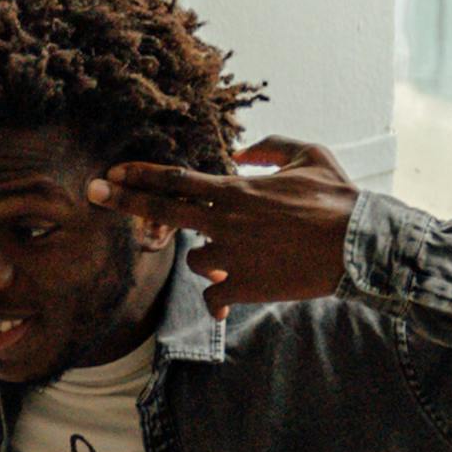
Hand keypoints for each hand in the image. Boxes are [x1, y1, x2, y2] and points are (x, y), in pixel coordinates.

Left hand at [103, 135, 357, 314]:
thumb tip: (241, 154)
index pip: (177, 179)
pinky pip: (213, 296)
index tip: (112, 171)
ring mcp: (232, 256)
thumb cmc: (337, 198)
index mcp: (237, 189)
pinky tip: (224, 303)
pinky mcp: (244, 287)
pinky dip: (216, 299)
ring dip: (206, 260)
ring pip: (194, 260)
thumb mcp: (308, 155)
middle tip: (92, 192)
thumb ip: (268, 148)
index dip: (141, 174)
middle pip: (162, 209)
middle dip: (123, 200)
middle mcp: (226, 221)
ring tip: (234, 261)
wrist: (359, 244)